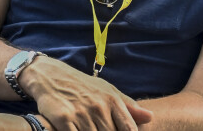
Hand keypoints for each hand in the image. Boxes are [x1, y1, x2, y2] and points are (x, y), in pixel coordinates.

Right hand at [19, 56, 152, 130]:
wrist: (52, 76)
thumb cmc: (83, 86)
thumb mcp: (107, 90)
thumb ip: (128, 106)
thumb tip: (150, 117)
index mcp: (112, 100)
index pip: (129, 129)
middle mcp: (99, 106)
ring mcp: (82, 113)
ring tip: (91, 130)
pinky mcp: (64, 119)